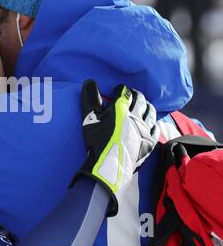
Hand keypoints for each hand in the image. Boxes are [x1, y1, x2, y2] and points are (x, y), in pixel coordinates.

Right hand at [74, 79, 159, 216]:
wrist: (109, 164)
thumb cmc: (98, 140)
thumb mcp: (89, 118)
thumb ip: (90, 98)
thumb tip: (90, 81)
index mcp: (122, 107)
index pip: (125, 91)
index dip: (121, 89)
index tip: (117, 90)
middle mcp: (136, 115)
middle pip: (140, 99)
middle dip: (135, 95)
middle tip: (130, 96)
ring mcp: (145, 128)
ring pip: (151, 111)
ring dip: (146, 106)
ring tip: (142, 106)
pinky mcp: (150, 141)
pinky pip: (156, 127)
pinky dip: (153, 122)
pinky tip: (149, 123)